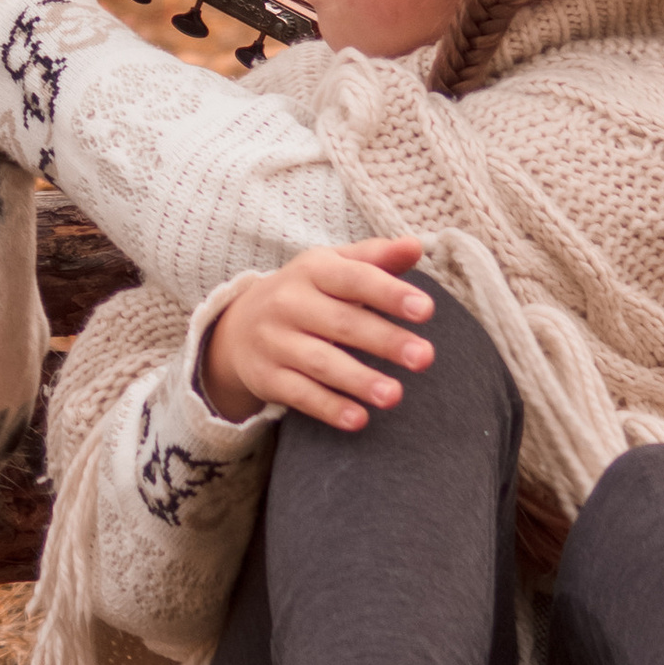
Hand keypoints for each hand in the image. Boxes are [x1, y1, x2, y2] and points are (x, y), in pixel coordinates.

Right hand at [201, 237, 433, 430]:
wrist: (237, 327)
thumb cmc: (306, 293)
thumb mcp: (334, 266)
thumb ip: (376, 257)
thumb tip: (415, 246)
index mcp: (313, 269)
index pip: (355, 279)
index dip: (390, 293)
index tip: (426, 309)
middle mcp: (289, 303)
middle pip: (342, 323)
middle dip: (385, 340)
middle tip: (425, 357)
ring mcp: (275, 342)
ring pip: (321, 362)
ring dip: (359, 380)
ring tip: (395, 396)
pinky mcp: (266, 377)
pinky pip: (300, 394)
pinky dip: (329, 408)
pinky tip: (359, 419)